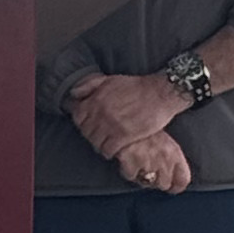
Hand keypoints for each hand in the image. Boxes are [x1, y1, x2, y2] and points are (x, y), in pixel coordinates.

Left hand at [68, 70, 187, 160]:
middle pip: (86, 131)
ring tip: (105, 144)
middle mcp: (101, 113)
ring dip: (99, 145)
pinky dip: (109, 152)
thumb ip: (90, 85)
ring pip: (96, 142)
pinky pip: (108, 150)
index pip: (78, 117)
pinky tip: (113, 150)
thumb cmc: (137, 86)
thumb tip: (74, 94)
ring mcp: (111, 125)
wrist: (159, 93)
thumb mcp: (110, 80)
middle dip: (91, 135)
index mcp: (96, 99)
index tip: (88, 125)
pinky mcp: (124, 136)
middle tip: (98, 137)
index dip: (82, 123)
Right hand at [115, 129, 191, 193]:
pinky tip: (126, 159)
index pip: (183, 179)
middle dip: (156, 180)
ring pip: (146, 182)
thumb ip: (169, 154)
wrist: (126, 114)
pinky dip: (126, 169)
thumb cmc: (144, 123)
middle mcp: (164, 160)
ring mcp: (148, 163)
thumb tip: (171, 172)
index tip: (172, 188)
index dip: (176, 186)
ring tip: (136, 163)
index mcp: (174, 152)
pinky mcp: (132, 164)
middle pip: (163, 184)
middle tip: (148, 170)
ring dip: (141, 176)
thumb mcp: (163, 136)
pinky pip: (130, 176)